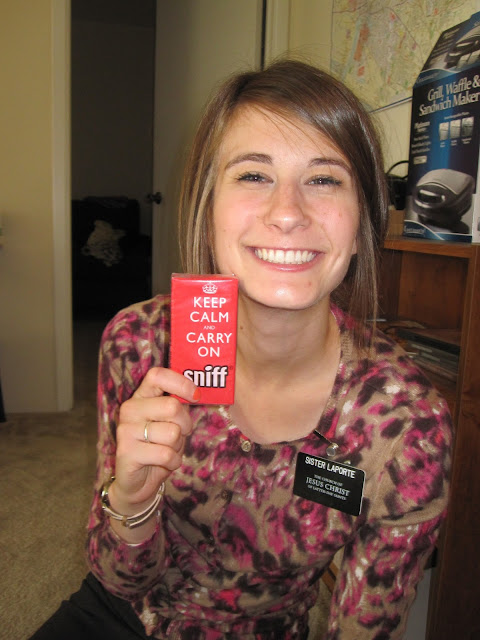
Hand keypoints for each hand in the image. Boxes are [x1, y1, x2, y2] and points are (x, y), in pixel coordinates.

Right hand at [108, 367, 198, 517]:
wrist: (137, 483)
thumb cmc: (158, 447)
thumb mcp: (170, 423)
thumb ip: (179, 406)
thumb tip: (198, 391)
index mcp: (140, 396)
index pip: (157, 375)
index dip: (181, 383)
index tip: (196, 396)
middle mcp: (130, 409)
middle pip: (172, 406)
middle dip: (185, 424)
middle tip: (180, 434)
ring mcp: (126, 430)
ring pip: (172, 433)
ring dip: (178, 446)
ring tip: (167, 450)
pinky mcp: (126, 452)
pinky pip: (166, 454)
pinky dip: (173, 462)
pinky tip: (163, 463)